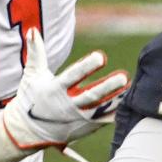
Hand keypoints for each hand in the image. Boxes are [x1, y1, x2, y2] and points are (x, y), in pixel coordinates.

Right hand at [2, 28, 128, 149]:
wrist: (28, 132)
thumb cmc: (30, 98)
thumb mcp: (31, 75)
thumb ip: (36, 53)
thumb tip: (33, 29)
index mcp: (54, 90)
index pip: (73, 76)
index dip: (86, 67)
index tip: (100, 57)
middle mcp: (68, 105)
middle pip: (91, 95)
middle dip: (108, 86)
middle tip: (124, 77)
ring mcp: (79, 118)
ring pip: (101, 108)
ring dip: (117, 98)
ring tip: (133, 87)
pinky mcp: (86, 126)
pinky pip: (105, 119)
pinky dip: (117, 112)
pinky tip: (131, 101)